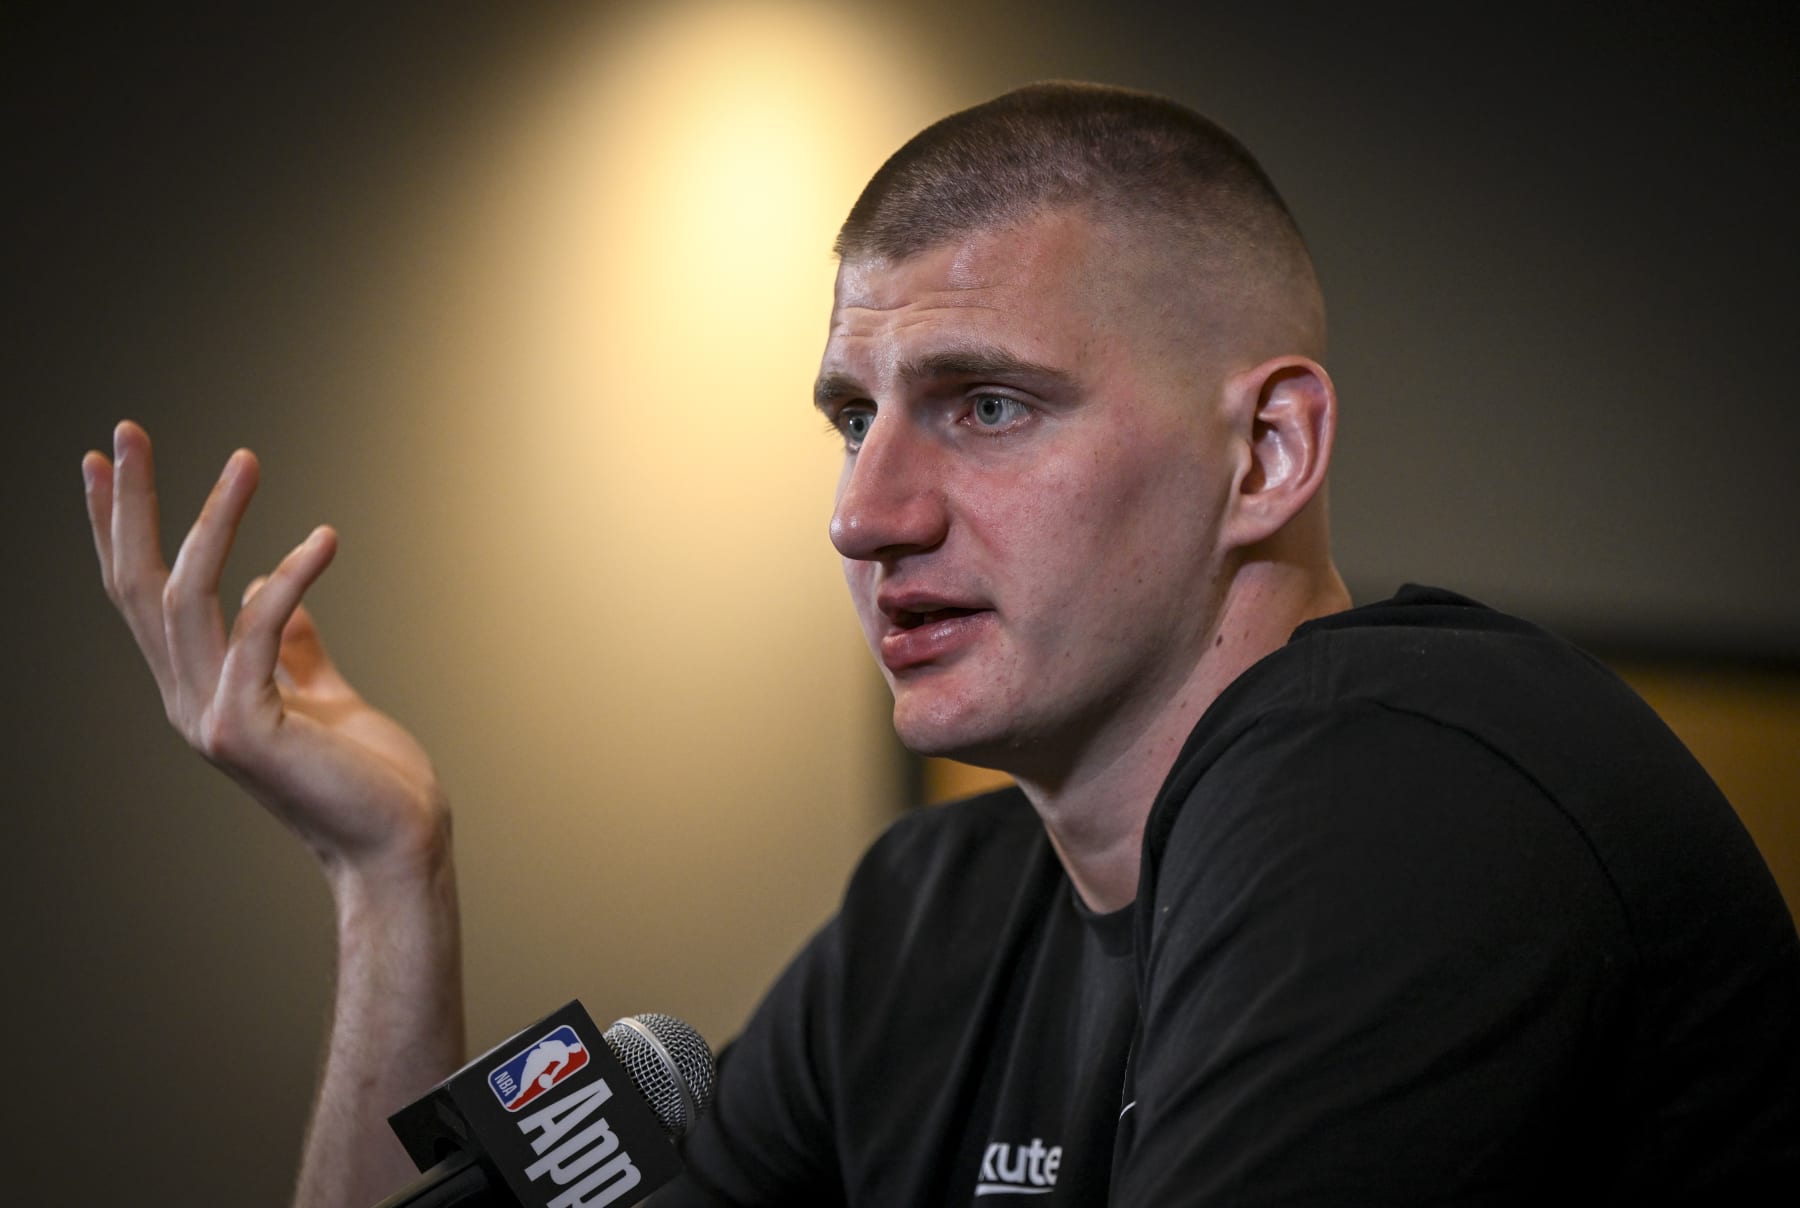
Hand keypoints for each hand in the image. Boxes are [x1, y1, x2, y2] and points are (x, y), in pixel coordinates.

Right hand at [82, 421, 447, 878]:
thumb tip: (276, 581)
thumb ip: (293, 643)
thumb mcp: (322, 691)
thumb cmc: (367, 774)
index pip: (141, 596)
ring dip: (215, 520)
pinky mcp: (248, 728)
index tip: (102, 462)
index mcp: (200, 687)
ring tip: (246, 459)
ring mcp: (212, 715)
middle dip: (127, 504)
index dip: (116, 528)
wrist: (396, 842)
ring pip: (188, 595)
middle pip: (137, 585)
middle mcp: (189, 699)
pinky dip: (292, 577)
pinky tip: (324, 540)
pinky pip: (262, 628)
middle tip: (125, 430)